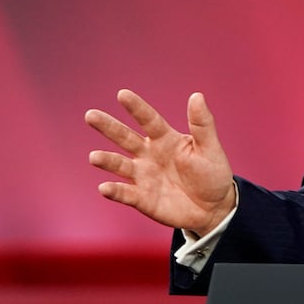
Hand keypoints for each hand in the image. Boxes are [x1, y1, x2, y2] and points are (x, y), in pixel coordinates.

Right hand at [85, 89, 236, 234]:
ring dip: (107, 161)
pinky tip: (105, 188)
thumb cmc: (212, 174)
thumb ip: (202, 124)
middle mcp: (149, 154)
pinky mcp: (142, 198)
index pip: (149, 120)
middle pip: (125, 138)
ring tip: (94, 157)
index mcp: (165, 139)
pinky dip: (115, 191)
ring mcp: (143, 176)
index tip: (122, 94)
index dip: (136, 108)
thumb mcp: (210, 148)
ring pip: (120, 165)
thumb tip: (197, 96)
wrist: (213, 208)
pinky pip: (125, 193)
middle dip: (108, 127)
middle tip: (91, 115)